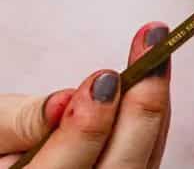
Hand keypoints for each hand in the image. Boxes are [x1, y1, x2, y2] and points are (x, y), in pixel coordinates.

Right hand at [1, 23, 172, 167]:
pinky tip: (153, 77)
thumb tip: (62, 102)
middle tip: (151, 60)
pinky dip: (154, 116)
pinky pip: (150, 154)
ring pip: (144, 161)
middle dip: (139, 112)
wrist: (14, 158)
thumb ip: (21, 121)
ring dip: (154, 106)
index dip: (86, 129)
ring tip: (157, 56)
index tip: (104, 80)